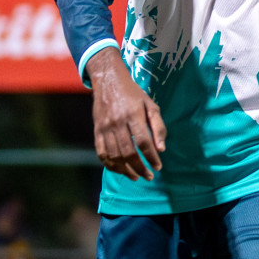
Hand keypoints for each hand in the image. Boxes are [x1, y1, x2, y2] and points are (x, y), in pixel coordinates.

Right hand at [87, 47, 165, 180]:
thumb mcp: (151, 105)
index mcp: (133, 115)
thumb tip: (161, 149)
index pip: (143, 142)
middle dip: (139, 168)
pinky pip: (101, 152)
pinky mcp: (96, 130)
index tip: (158, 167)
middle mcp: (117, 123)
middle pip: (128, 152)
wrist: (109, 82)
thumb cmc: (134, 94)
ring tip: (136, 176)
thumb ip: (158, 126)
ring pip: (114, 155)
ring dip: (125, 170)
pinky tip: (120, 170)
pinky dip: (110, 165)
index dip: (151, 157)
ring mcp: (105, 127)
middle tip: (148, 176)